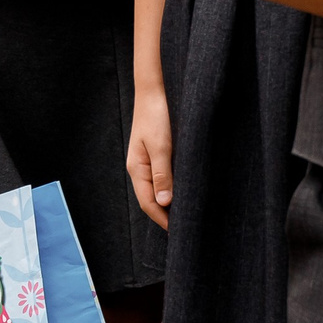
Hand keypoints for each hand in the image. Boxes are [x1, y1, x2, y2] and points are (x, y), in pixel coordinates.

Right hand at [127, 85, 173, 226]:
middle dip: (165, 215)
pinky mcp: (155, 154)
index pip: (148, 203)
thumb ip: (163, 174)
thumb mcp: (161, 146)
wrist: (154, 90)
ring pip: (156, 189)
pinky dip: (171, 188)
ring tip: (185, 215)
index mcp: (137, 168)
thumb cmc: (156, 116)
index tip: (178, 232)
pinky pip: (161, 178)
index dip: (162, 219)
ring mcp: (146, 161)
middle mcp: (139, 168)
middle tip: (184, 228)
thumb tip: (165, 202)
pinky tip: (182, 191)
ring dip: (169, 203)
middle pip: (151, 199)